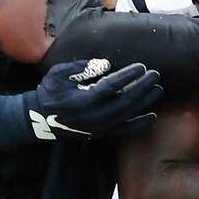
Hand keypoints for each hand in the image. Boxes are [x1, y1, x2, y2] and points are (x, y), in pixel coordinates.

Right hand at [25, 58, 162, 139]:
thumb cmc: (50, 92)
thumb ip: (81, 68)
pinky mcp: (101, 134)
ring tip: (158, 89)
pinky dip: (140, 124)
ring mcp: (99, 127)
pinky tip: (152, 116)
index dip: (128, 76)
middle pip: (125, 101)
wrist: (40, 119)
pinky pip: (125, 131)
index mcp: (83, 99)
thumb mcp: (58, 74)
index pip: (112, 86)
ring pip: (128, 115)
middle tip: (155, 75)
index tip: (141, 67)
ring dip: (145, 102)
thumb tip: (106, 64)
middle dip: (142, 87)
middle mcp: (94, 115)